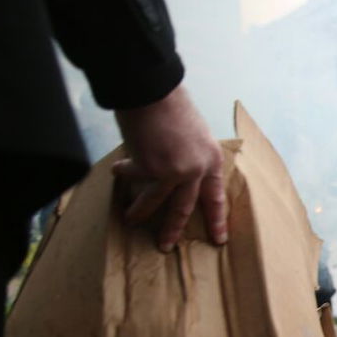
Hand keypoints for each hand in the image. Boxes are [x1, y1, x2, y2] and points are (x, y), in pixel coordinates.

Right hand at [112, 85, 226, 250]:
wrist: (154, 91)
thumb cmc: (173, 106)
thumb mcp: (195, 134)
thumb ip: (191, 157)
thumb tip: (178, 175)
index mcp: (211, 160)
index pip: (216, 197)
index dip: (216, 219)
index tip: (218, 239)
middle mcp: (196, 170)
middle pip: (185, 207)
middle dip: (173, 228)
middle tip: (165, 246)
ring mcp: (173, 171)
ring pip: (155, 201)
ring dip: (140, 211)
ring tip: (130, 219)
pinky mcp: (149, 167)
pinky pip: (133, 177)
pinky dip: (124, 173)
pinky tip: (117, 171)